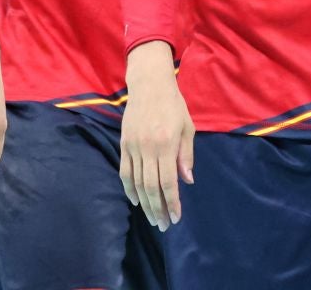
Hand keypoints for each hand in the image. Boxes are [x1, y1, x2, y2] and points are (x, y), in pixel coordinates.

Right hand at [119, 43, 193, 232]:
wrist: (149, 84)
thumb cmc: (173, 105)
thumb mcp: (187, 127)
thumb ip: (186, 155)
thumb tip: (186, 181)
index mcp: (166, 144)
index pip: (168, 181)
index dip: (172, 202)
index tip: (175, 218)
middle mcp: (147, 147)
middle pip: (150, 187)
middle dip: (157, 209)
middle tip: (163, 225)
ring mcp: (133, 146)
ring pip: (136, 182)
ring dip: (144, 203)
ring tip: (152, 218)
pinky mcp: (124, 143)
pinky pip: (125, 171)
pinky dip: (129, 188)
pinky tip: (136, 200)